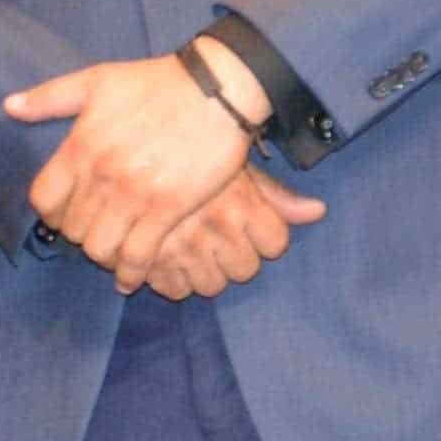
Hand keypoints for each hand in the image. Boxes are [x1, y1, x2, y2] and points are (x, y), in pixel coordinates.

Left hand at [7, 50, 264, 278]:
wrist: (217, 90)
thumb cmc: (156, 82)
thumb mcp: (96, 80)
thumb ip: (49, 97)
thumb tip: (9, 106)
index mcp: (79, 147)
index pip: (44, 200)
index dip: (50, 213)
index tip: (64, 213)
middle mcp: (101, 176)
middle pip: (72, 229)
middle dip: (79, 234)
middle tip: (94, 232)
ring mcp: (134, 195)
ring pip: (100, 248)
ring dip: (103, 255)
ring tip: (111, 252)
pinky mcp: (168, 209)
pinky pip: (138, 255)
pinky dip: (131, 273)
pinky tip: (130, 278)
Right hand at [114, 165, 325, 298]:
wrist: (121, 150)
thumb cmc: (187, 153)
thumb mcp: (232, 166)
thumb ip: (273, 194)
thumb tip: (318, 211)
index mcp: (241, 201)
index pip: (275, 243)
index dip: (264, 237)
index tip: (247, 226)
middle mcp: (216, 226)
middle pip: (246, 269)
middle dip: (233, 259)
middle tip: (215, 241)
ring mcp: (183, 246)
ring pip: (212, 285)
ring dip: (204, 274)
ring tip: (191, 252)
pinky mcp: (149, 260)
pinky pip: (174, 290)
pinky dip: (171, 281)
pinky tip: (166, 261)